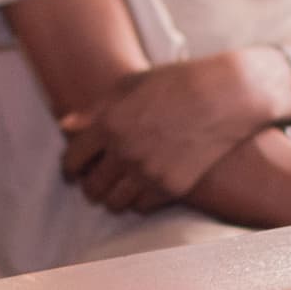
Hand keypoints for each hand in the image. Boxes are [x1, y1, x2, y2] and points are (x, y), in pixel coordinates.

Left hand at [59, 50, 282, 212]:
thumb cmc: (175, 82)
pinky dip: (139, 201)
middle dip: (90, 187)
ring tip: (118, 190)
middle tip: (95, 185)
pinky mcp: (171, 187)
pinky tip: (143, 189)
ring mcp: (148, 172)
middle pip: (92, 187)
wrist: (224, 95)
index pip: (73, 159)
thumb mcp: (130, 85)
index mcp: (109, 124)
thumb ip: (96, 109)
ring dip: (113, 198)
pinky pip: (142, 207)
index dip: (69, 169)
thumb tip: (65, 126)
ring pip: (115, 203)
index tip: (73, 172)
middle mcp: (125, 152)